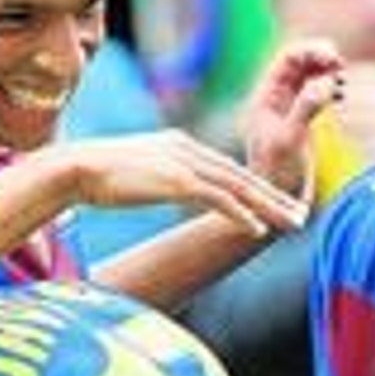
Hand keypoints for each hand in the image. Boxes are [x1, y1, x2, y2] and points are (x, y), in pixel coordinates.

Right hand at [45, 130, 309, 236]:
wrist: (74, 168)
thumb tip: (167, 188)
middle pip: (241, 176)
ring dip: (269, 208)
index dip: (255, 187)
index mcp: (180, 146)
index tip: (276, 202)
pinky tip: (257, 230)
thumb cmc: (96, 176)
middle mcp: (187, 150)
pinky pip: (218, 200)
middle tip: (301, 214)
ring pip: (238, 188)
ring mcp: (183, 164)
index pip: (227, 169)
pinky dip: (241, 215)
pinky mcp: (176, 181)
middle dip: (274, 197)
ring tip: (292, 224)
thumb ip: (161, 177)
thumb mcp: (139, 172)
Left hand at [239, 38, 344, 199]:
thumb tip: (326, 82)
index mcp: (265, 98)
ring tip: (343, 80)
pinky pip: (315, 93)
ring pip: (308, 77)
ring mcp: (287, 110)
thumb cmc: (278, 176)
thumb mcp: (292, 141)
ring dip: (327, 72)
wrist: (275, 205)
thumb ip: (307, 109)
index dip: (312, 52)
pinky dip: (330, 88)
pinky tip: (342, 96)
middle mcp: (274, 100)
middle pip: (299, 63)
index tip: (335, 59)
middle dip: (321, 59)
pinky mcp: (300, 122)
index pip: (288, 59)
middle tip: (342, 67)